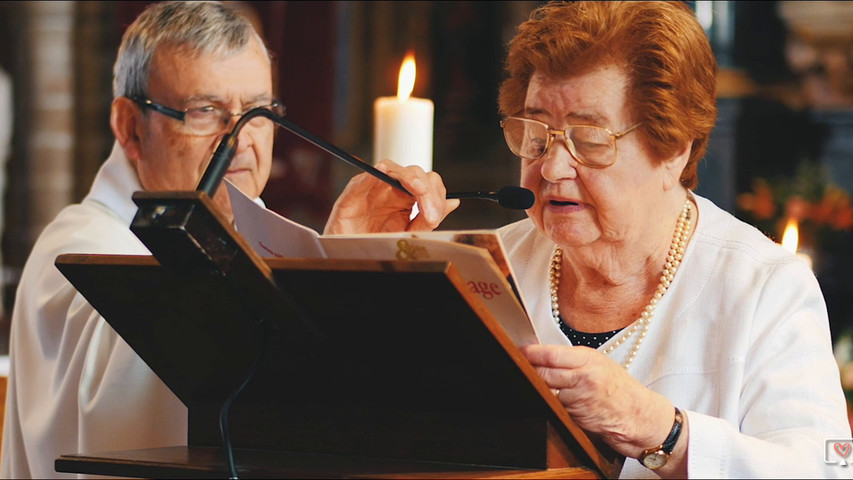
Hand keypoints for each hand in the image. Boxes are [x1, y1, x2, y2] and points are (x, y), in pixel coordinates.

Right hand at [324, 160, 459, 234]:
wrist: (350, 258)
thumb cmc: (376, 245)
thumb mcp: (408, 234)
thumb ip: (428, 219)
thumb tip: (453, 202)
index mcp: (406, 198)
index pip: (428, 184)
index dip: (436, 196)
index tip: (435, 217)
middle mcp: (391, 189)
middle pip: (414, 173)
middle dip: (427, 190)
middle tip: (430, 214)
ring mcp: (372, 189)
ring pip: (392, 169)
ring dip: (409, 177)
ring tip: (419, 190)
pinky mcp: (352, 196)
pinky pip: (362, 179)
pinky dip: (373, 174)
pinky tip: (384, 173)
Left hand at [520, 344, 679, 461]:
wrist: (640, 417)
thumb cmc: (621, 391)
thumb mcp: (600, 365)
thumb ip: (575, 360)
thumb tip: (544, 356)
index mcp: (589, 359)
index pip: (552, 353)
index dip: (532, 353)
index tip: (520, 351)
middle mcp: (584, 375)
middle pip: (544, 372)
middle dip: (529, 371)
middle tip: (517, 367)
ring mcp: (580, 396)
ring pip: (546, 390)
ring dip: (537, 388)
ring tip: (530, 384)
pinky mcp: (577, 415)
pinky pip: (555, 406)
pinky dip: (549, 404)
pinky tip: (549, 400)